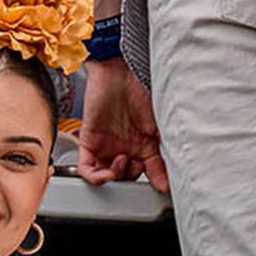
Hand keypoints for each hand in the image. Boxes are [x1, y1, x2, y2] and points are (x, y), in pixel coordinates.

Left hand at [78, 59, 167, 191]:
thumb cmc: (142, 88)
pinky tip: (107, 171)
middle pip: (127, 177)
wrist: (121, 69)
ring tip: (124, 162)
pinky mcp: (89, 141)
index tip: (162, 186)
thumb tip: (168, 179)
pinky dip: (96, 177)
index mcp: (145, 143)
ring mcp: (106, 145)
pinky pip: (87, 169)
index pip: (150, 171)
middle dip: (133, 176)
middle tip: (139, 165)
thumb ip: (163, 153)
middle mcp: (126, 146)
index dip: (156, 181)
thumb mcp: (159, 125)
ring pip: (107, 176)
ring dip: (117, 177)